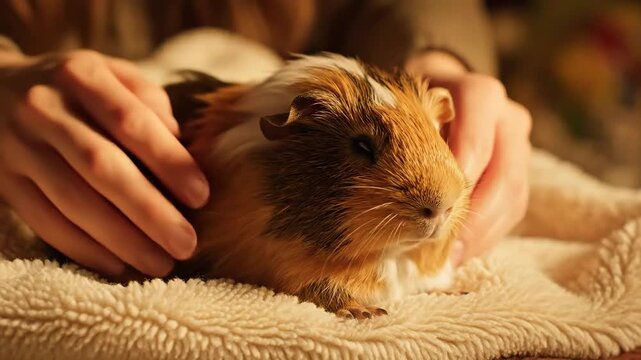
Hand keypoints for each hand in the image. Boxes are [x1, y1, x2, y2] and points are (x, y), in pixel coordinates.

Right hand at [0, 50, 209, 276]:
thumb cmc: (74, 88)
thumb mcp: (110, 73)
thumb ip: (147, 100)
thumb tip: (179, 144)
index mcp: (80, 75)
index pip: (130, 121)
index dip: (168, 161)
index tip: (202, 195)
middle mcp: (44, 109)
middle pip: (101, 167)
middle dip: (149, 211)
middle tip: (187, 243)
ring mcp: (18, 148)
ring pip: (73, 202)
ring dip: (122, 240)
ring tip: (161, 264)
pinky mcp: (5, 183)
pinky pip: (46, 222)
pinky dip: (84, 249)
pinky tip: (119, 265)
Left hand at [406, 51, 531, 264]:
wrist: (439, 100)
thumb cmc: (412, 106)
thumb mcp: (404, 106)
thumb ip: (401, 129)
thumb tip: (388, 179)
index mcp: (479, 93)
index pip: (480, 113)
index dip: (463, 152)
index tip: (439, 192)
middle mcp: (506, 117)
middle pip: (504, 168)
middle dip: (473, 210)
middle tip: (441, 239)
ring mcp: (518, 148)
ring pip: (513, 195)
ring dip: (480, 231)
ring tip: (447, 254)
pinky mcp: (519, 175)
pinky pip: (512, 209)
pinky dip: (486, 234)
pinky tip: (458, 250)